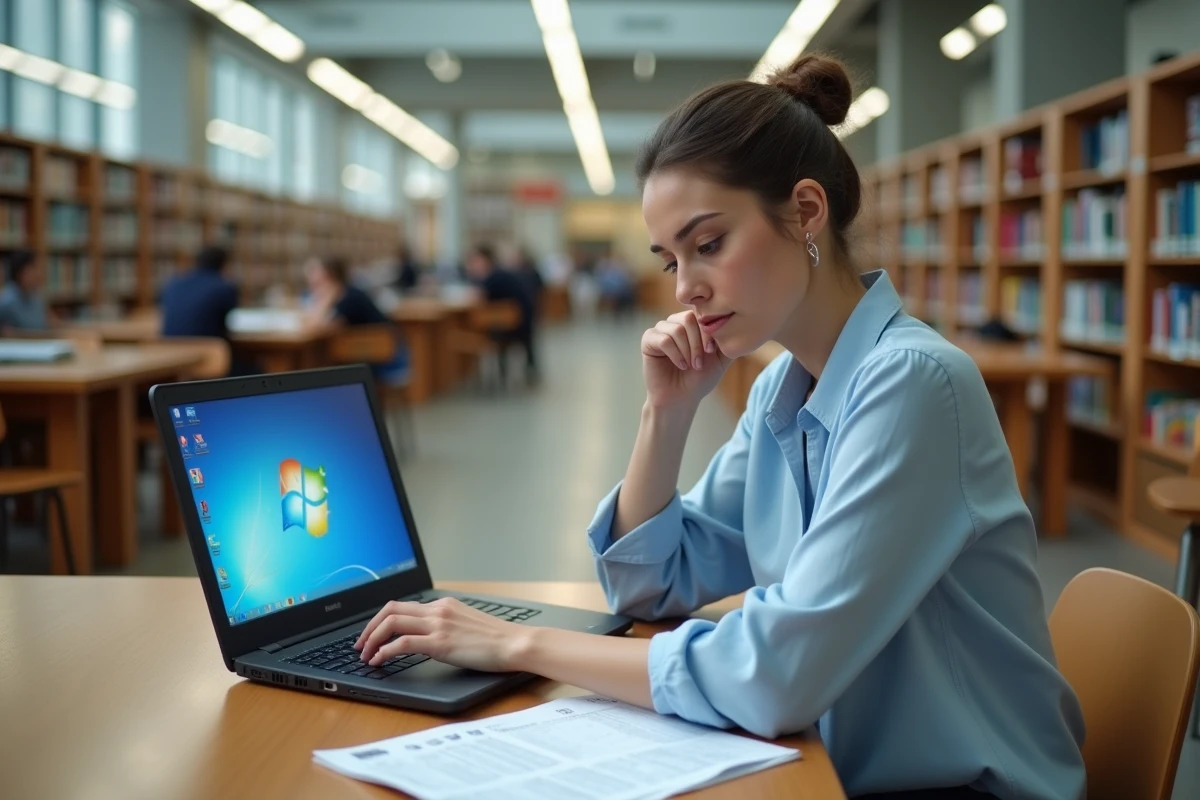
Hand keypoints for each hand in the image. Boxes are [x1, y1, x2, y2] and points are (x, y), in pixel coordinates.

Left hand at [353, 597, 525, 671]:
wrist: (514, 643)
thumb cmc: (496, 640)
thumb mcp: (467, 624)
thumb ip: (446, 625)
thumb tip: (428, 637)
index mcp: (443, 605)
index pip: (402, 605)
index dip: (380, 620)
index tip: (372, 634)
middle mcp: (438, 610)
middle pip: (390, 610)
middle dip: (369, 628)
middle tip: (360, 645)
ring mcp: (438, 625)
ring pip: (391, 623)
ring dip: (372, 639)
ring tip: (365, 655)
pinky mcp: (440, 642)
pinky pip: (402, 643)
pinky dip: (384, 651)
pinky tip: (379, 661)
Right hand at [642, 310, 730, 410]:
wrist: (681, 398)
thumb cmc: (700, 378)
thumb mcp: (720, 358)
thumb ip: (729, 341)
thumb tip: (742, 325)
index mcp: (692, 323)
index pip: (702, 314)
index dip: (708, 332)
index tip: (711, 351)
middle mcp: (676, 322)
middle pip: (688, 318)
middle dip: (697, 342)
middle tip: (699, 363)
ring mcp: (661, 330)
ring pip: (676, 329)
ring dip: (686, 350)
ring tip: (690, 365)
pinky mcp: (648, 340)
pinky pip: (663, 339)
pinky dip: (675, 354)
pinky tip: (680, 365)